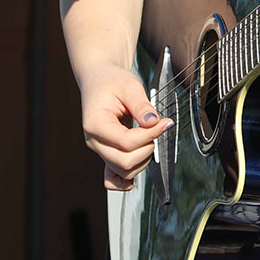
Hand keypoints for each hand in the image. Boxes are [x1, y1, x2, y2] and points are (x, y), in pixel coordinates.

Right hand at [80, 65, 172, 190]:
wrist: (99, 80)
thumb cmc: (111, 81)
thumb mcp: (129, 86)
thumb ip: (142, 105)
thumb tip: (154, 123)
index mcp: (95, 124)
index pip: (126, 142)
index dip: (150, 135)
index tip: (165, 123)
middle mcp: (94, 141)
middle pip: (123, 163)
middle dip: (147, 149)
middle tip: (157, 129)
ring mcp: (99, 150)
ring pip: (123, 172)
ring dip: (143, 159)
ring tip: (149, 137)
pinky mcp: (106, 154)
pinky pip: (113, 178)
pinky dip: (127, 178)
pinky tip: (140, 164)